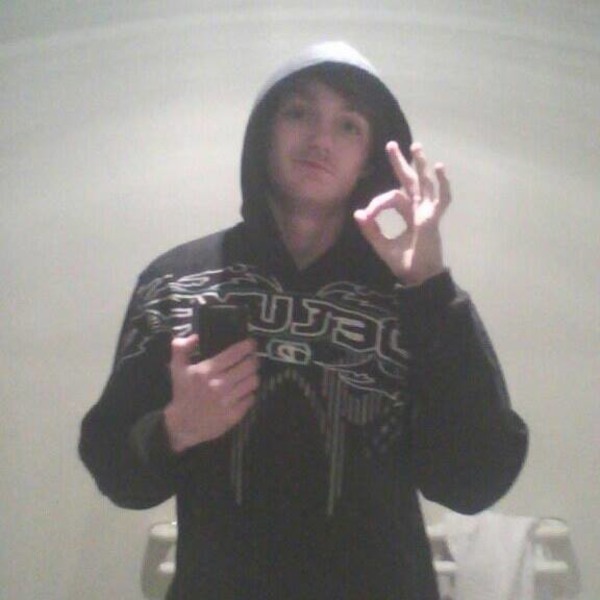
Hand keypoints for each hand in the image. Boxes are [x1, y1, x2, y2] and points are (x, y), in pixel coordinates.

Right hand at [164, 335, 259, 452]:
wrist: (182, 425)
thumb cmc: (182, 393)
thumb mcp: (176, 368)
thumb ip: (181, 348)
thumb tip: (196, 336)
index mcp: (206, 371)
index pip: (235, 353)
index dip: (247, 346)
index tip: (251, 344)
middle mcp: (219, 384)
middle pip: (249, 366)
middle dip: (254, 360)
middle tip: (253, 359)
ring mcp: (228, 401)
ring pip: (253, 381)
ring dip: (253, 375)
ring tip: (250, 374)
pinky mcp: (234, 415)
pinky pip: (251, 398)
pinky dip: (250, 393)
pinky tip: (244, 391)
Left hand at [354, 141, 450, 284]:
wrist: (418, 278)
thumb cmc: (404, 263)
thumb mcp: (382, 246)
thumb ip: (371, 230)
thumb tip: (357, 213)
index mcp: (407, 214)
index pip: (391, 198)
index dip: (377, 204)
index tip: (366, 215)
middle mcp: (418, 209)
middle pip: (409, 180)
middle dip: (400, 162)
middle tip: (390, 144)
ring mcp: (427, 212)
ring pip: (424, 183)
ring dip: (420, 165)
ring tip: (415, 146)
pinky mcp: (432, 219)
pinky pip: (441, 198)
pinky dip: (442, 184)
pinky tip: (440, 168)